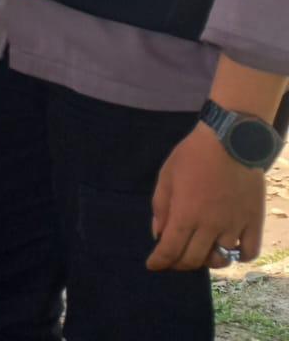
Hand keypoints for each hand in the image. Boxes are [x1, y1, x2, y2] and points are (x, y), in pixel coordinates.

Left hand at [148, 123, 265, 270]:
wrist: (230, 141)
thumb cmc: (193, 155)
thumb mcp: (167, 175)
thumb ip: (161, 207)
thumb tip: (158, 234)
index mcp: (185, 214)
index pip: (170, 249)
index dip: (159, 261)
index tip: (152, 265)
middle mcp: (210, 226)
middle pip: (194, 259)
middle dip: (179, 264)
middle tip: (173, 260)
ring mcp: (234, 226)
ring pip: (221, 259)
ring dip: (208, 260)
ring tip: (201, 252)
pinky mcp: (254, 222)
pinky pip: (249, 252)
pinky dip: (239, 256)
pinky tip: (230, 249)